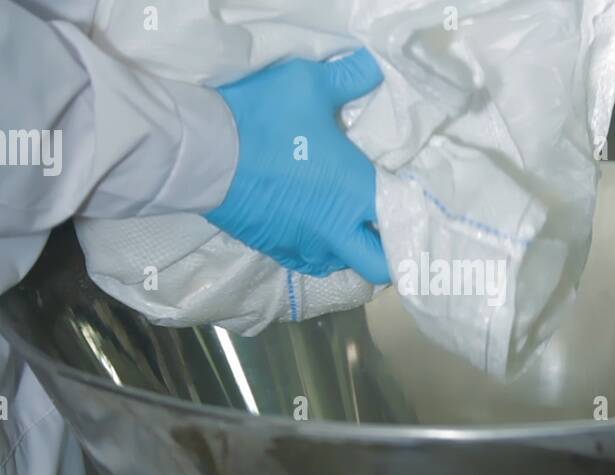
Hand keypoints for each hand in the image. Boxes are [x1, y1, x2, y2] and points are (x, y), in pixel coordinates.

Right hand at [206, 49, 388, 283]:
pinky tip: (310, 227)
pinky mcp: (273, 249)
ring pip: (341, 265)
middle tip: (383, 229)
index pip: (402, 224)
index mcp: (357, 192)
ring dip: (349, 250)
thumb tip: (373, 69)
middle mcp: (336, 230)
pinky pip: (306, 261)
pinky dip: (316, 250)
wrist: (202, 151)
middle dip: (387, 254)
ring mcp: (303, 245)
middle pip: (378, 266)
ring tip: (345, 224)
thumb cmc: (265, 118)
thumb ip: (349, 78)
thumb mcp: (309, 84)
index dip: (412, 220)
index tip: (409, 206)